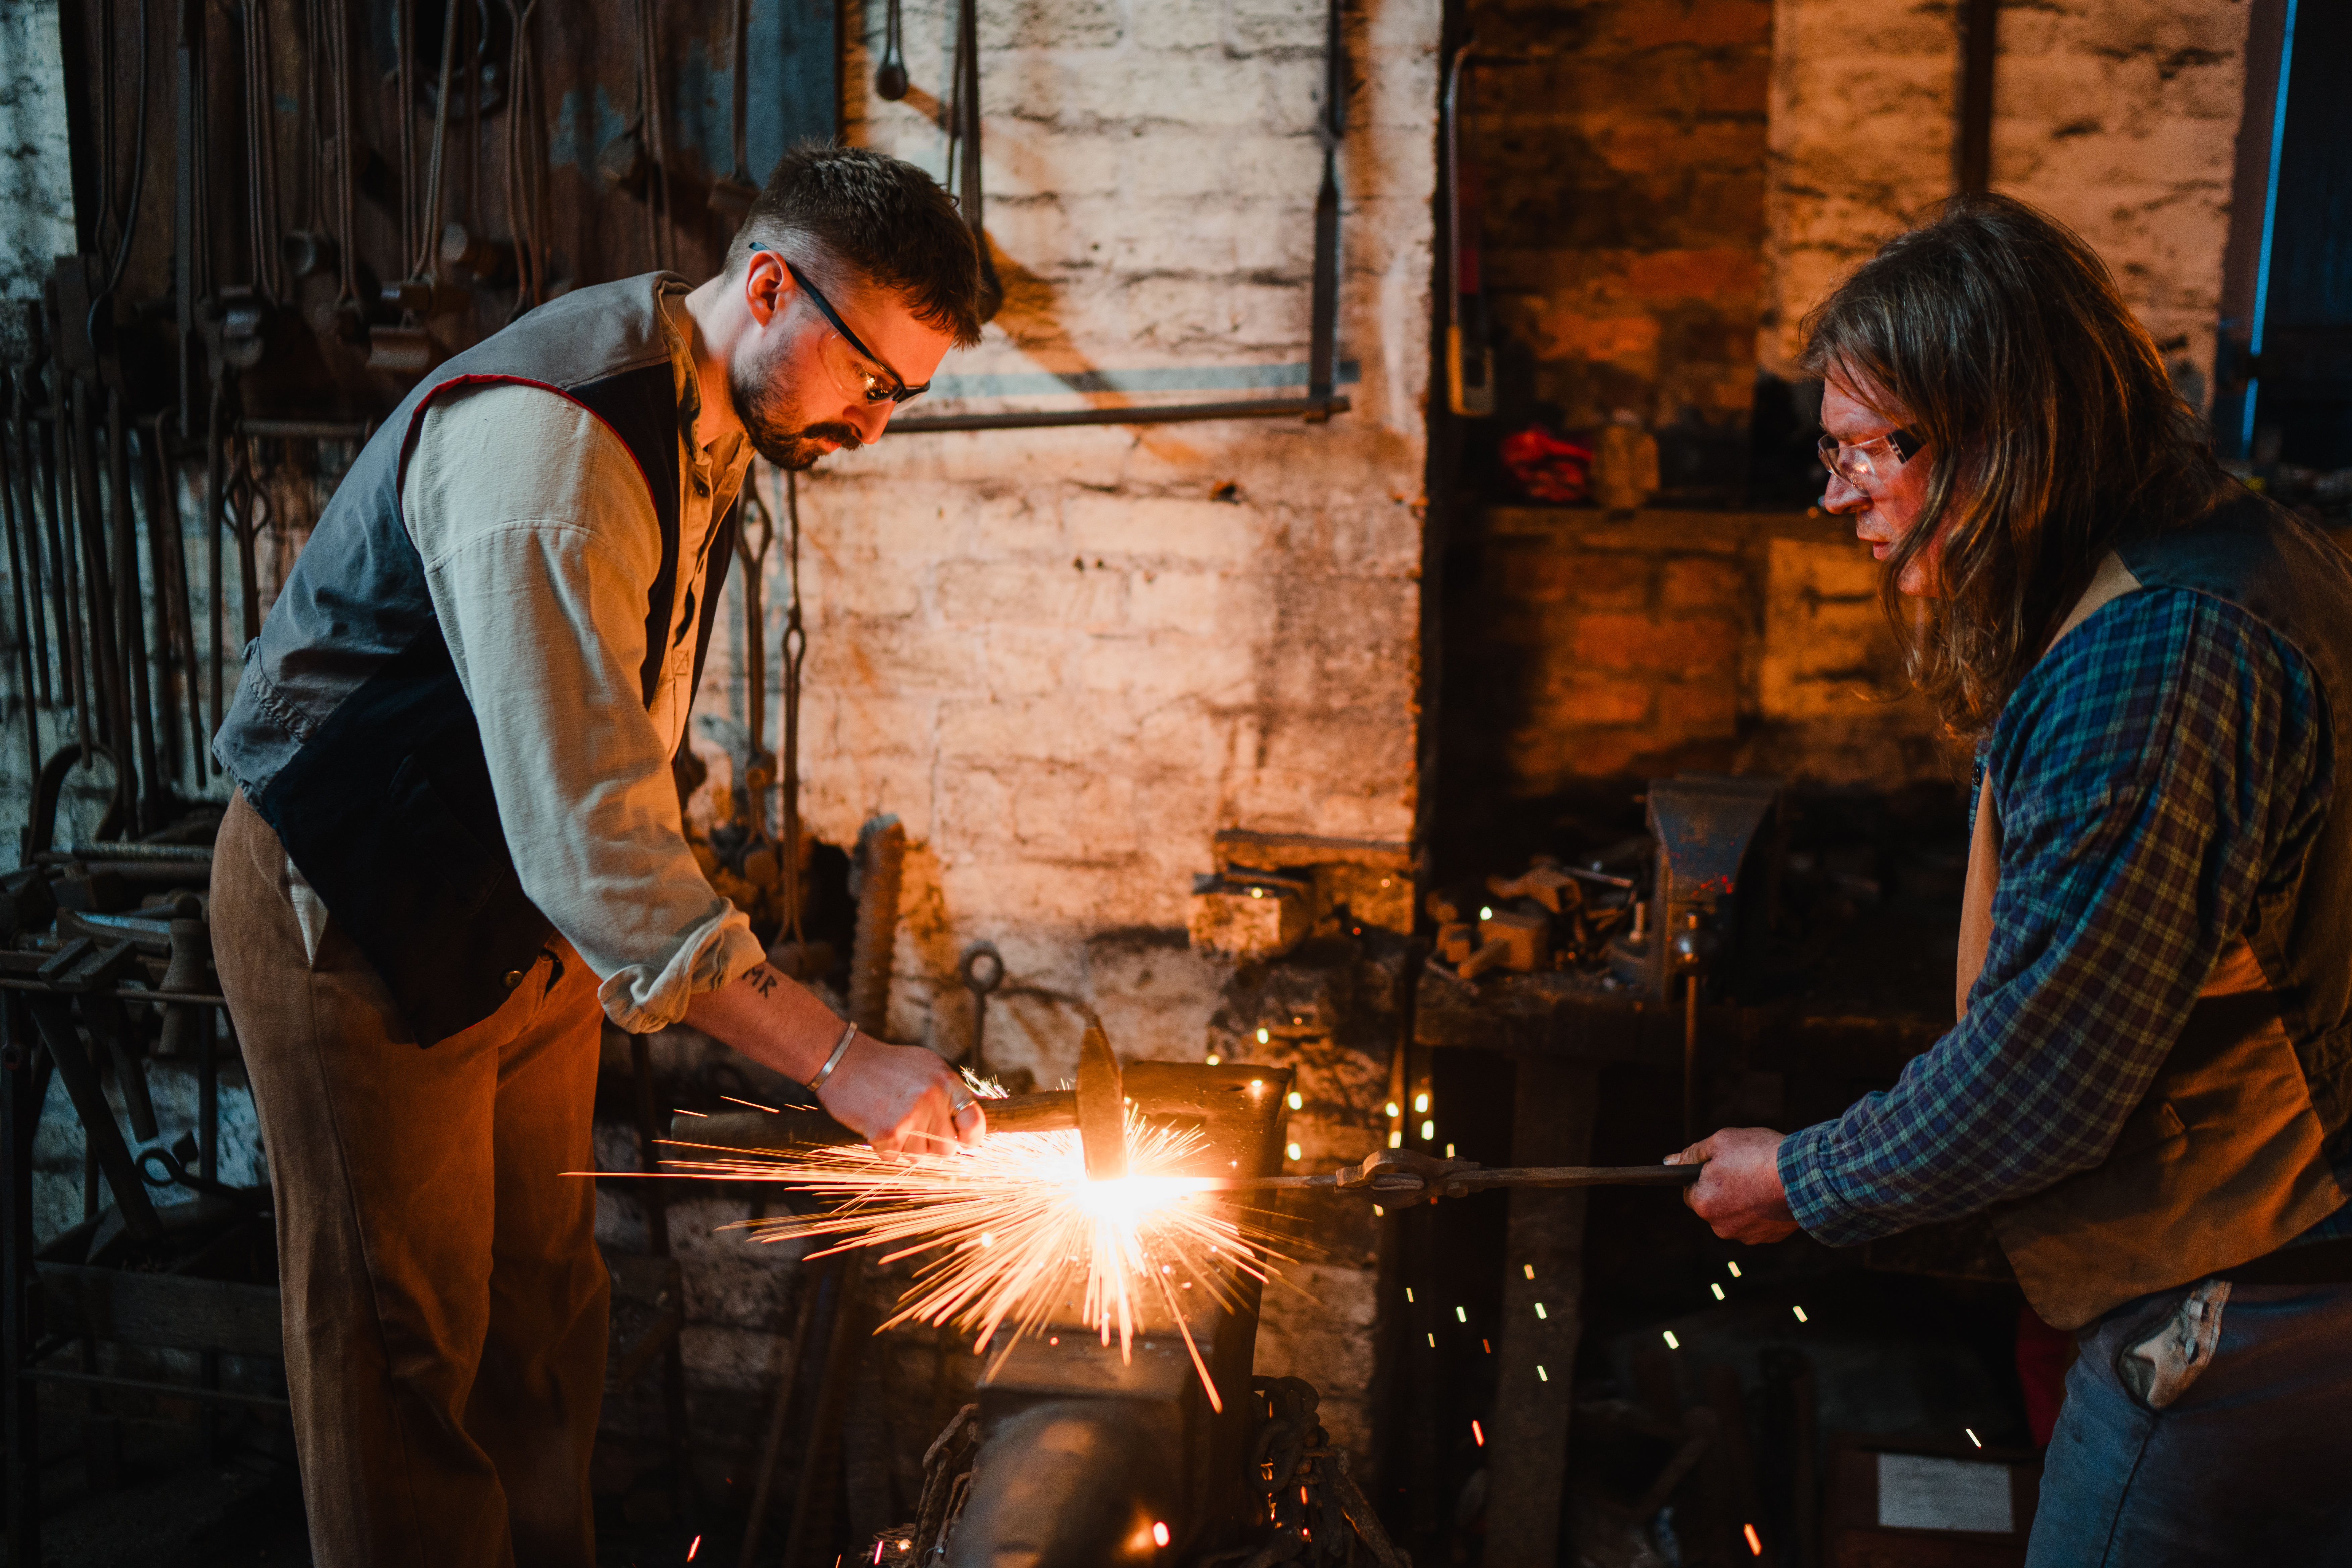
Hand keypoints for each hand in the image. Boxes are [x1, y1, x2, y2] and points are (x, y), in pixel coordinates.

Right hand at [817, 1034, 987, 1155]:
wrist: (844, 1061)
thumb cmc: (885, 1066)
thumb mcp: (926, 1067)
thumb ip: (948, 1093)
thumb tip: (967, 1125)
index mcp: (945, 1082)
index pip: (974, 1121)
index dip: (971, 1137)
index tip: (963, 1140)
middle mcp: (933, 1098)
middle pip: (947, 1148)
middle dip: (931, 1145)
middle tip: (912, 1128)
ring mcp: (911, 1116)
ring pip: (920, 1157)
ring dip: (905, 1147)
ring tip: (891, 1121)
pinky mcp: (888, 1132)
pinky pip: (895, 1159)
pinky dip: (884, 1149)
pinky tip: (875, 1125)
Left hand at [1666, 1126, 1798, 1243]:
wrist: (1805, 1174)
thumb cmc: (1759, 1154)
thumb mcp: (1720, 1142)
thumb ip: (1692, 1154)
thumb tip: (1669, 1161)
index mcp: (1704, 1204)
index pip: (1690, 1191)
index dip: (1702, 1176)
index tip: (1718, 1165)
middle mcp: (1721, 1227)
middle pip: (1714, 1205)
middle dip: (1724, 1188)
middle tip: (1743, 1168)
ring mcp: (1747, 1235)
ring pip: (1737, 1215)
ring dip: (1744, 1200)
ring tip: (1761, 1178)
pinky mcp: (1770, 1238)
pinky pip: (1759, 1222)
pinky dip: (1763, 1209)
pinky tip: (1774, 1192)